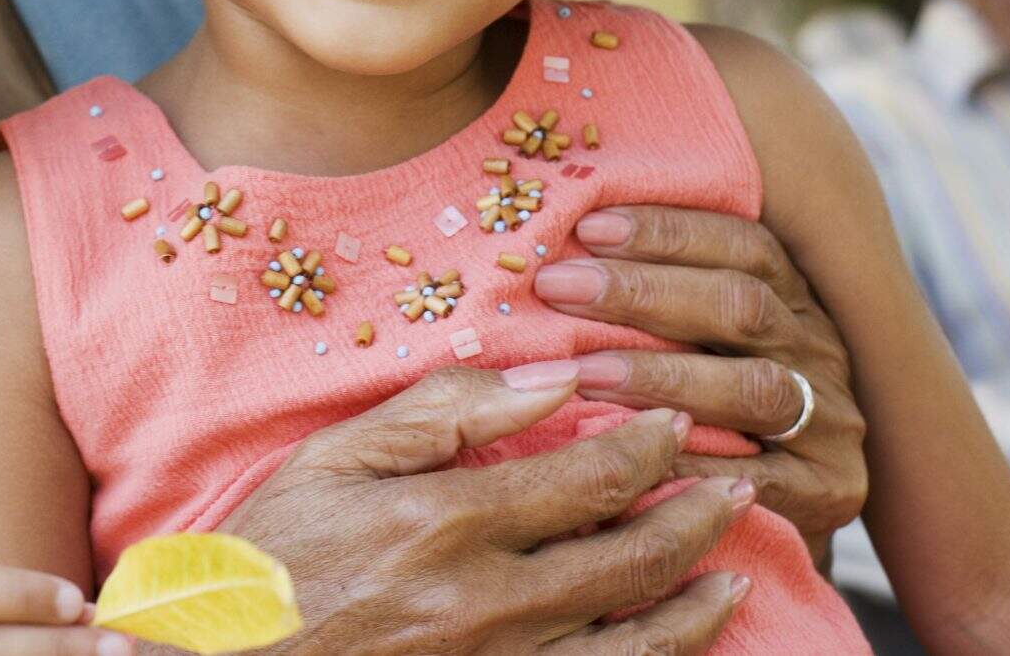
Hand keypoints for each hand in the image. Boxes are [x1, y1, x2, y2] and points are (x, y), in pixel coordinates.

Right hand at [220, 364, 756, 653]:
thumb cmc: (273, 557)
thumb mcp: (334, 458)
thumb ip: (444, 411)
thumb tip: (549, 380)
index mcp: (448, 521)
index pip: (587, 477)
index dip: (647, 446)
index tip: (673, 421)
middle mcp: (487, 602)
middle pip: (632, 555)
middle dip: (697, 513)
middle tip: (734, 482)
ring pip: (638, 637)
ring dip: (699, 595)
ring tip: (736, 562)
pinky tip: (687, 639)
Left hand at [528, 206, 867, 544]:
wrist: (785, 515)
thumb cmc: (718, 409)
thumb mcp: (707, 339)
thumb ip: (660, 298)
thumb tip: (560, 252)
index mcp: (794, 301)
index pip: (744, 245)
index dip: (669, 231)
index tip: (588, 227)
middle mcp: (819, 353)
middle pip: (742, 305)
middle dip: (643, 291)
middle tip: (557, 286)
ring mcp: (830, 425)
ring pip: (754, 386)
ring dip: (661, 374)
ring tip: (581, 371)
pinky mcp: (827, 492)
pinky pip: (758, 476)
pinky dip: (690, 462)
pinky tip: (630, 451)